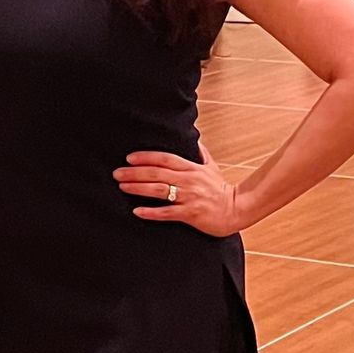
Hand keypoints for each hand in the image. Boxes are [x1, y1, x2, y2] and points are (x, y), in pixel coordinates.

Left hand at [116, 143, 240, 234]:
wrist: (236, 209)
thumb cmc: (220, 188)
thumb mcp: (211, 167)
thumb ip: (200, 153)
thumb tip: (195, 138)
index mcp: (191, 168)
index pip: (165, 158)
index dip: (146, 157)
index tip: (129, 157)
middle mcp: (188, 180)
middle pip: (158, 173)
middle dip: (135, 172)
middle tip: (117, 173)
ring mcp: (189, 197)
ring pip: (160, 190)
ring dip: (139, 188)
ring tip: (122, 187)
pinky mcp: (190, 214)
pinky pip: (167, 213)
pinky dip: (151, 212)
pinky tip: (137, 211)